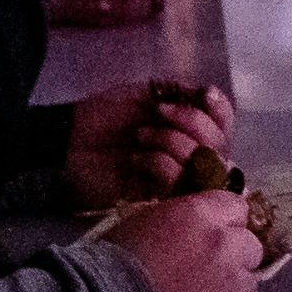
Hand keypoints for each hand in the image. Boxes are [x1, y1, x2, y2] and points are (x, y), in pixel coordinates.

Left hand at [64, 79, 233, 207]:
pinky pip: (178, 182)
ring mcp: (176, 179)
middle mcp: (189, 154)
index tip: (202, 94)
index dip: (219, 109)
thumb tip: (206, 94)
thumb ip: (177, 92)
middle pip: (220, 144)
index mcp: (187, 128)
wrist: (67, 141)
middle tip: (158, 113)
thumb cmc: (101, 116)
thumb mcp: (141, 93)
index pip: (223, 122)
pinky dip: (158, 163)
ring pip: (203, 163)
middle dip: (193, 122)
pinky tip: (135, 160)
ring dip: (171, 141)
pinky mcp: (159, 199)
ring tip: (139, 136)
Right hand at [93, 189, 260, 291]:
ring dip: (231, 291)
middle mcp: (227, 247)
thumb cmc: (112, 267)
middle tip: (205, 271)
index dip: (224, 222)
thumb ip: (179, 219)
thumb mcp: (142, 222)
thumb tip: (192, 226)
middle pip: (251, 246)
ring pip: (249, 286)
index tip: (210, 235)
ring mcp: (236, 288)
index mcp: (202, 215)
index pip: (236, 206)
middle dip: (233, 256)